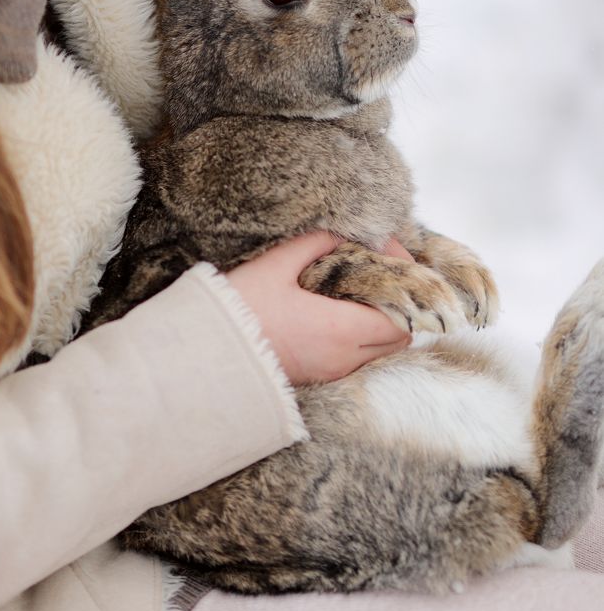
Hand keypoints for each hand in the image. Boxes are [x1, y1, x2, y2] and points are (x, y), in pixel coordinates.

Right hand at [226, 232, 411, 384]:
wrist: (205, 358)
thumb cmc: (238, 311)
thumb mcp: (274, 266)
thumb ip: (312, 244)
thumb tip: (338, 232)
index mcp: (340, 328)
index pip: (400, 316)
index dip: (405, 286)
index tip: (390, 256)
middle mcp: (343, 356)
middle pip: (397, 338)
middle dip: (398, 305)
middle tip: (379, 272)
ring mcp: (330, 371)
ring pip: (378, 351)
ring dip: (379, 322)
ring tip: (358, 289)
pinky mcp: (316, 378)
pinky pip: (356, 359)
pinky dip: (361, 337)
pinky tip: (337, 311)